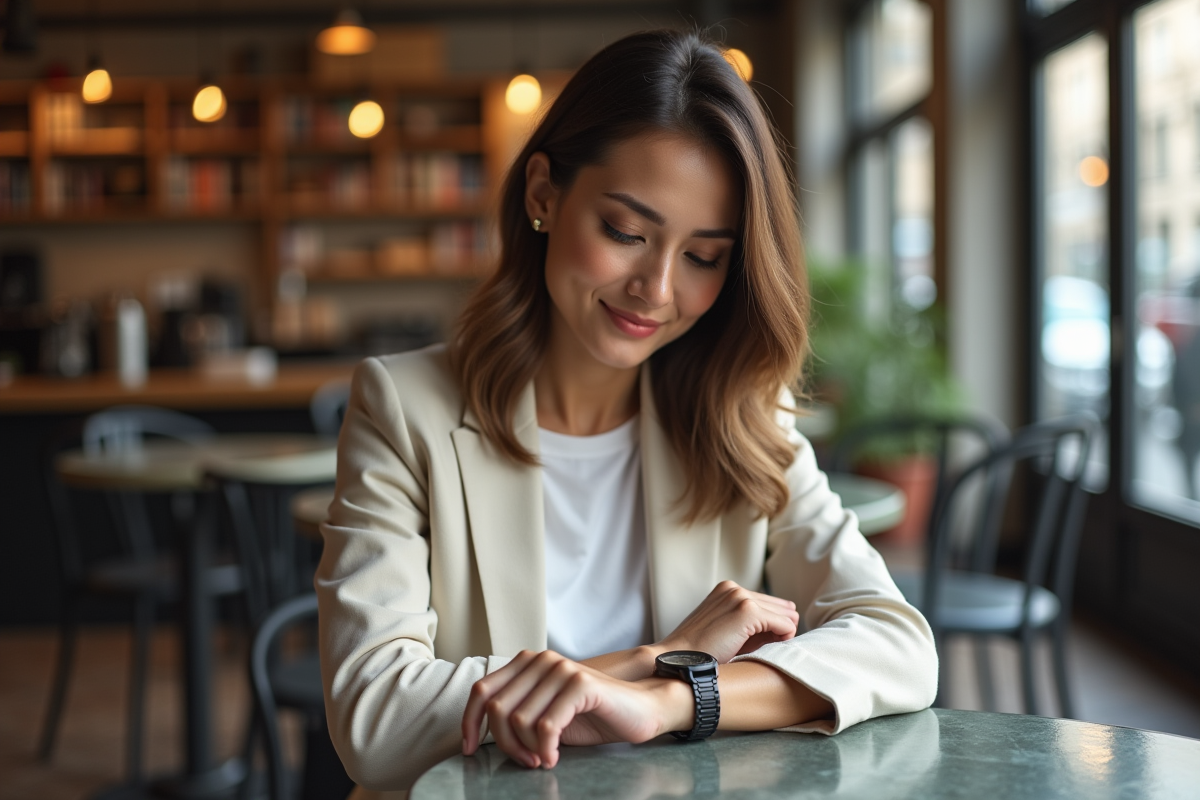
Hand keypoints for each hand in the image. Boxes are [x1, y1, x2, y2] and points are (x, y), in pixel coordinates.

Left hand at [461, 650, 691, 768]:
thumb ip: (516, 712)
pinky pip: (545, 725)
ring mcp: (560, 669)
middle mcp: (541, 660)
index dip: (469, 722)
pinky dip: (545, 749)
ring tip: (543, 759)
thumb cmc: (591, 716)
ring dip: (527, 750)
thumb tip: (478, 732)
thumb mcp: (545, 714)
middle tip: (526, 762)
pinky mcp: (580, 684)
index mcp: (528, 663)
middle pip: (497, 709)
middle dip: (505, 745)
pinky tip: (553, 758)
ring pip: (518, 719)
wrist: (640, 711)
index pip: (482, 690)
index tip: (470, 749)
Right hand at [657, 580, 798, 663]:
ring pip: (784, 615)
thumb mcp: (728, 631)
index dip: (773, 623)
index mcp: (727, 590)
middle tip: (771, 647)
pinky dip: (785, 637)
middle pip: (779, 606)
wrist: (679, 660)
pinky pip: (785, 625)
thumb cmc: (701, 653)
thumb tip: (788, 626)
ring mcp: (740, 598)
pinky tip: (773, 648)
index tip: (769, 641)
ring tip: (770, 649)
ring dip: (782, 633)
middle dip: (780, 627)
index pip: (766, 602)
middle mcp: (734, 588)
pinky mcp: (747, 611)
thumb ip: (753, 625)